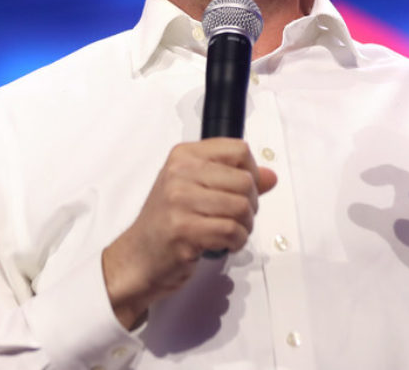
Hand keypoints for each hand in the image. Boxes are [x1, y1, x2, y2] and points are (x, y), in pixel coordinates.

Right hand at [101, 139, 276, 328]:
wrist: (137, 258)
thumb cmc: (167, 223)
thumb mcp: (196, 190)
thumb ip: (233, 179)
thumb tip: (271, 176)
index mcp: (183, 156)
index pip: (238, 150)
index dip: (252, 172)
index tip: (243, 189)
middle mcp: (180, 173)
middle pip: (245, 181)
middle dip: (251, 205)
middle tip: (237, 217)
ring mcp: (180, 201)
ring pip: (241, 207)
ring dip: (245, 226)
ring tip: (230, 232)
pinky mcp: (184, 230)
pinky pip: (232, 231)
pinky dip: (236, 242)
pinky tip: (224, 244)